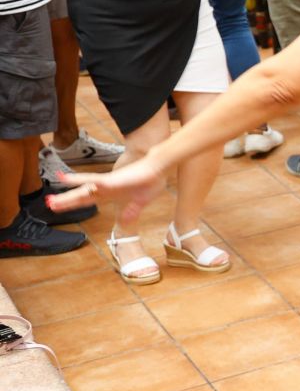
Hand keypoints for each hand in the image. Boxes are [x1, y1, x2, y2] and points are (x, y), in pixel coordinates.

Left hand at [46, 157, 163, 218]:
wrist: (159, 169)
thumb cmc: (152, 182)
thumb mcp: (141, 202)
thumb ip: (132, 211)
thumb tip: (126, 221)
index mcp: (111, 194)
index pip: (88, 201)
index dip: (74, 205)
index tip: (60, 208)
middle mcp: (105, 188)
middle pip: (82, 197)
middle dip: (65, 202)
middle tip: (49, 205)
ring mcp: (107, 184)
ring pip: (82, 191)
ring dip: (67, 196)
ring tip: (51, 200)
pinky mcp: (111, 180)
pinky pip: (92, 180)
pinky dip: (78, 180)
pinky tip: (66, 179)